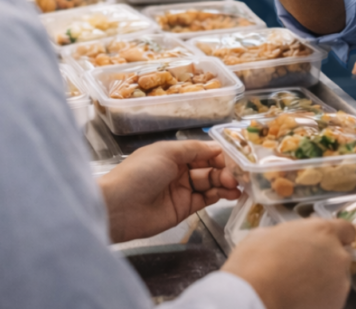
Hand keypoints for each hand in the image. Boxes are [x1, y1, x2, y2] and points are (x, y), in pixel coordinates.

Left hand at [98, 140, 240, 242]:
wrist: (119, 207)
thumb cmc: (139, 173)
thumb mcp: (166, 152)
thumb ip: (194, 150)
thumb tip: (216, 147)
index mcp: (173, 153)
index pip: (202, 151)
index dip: (219, 154)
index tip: (236, 157)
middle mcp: (179, 170)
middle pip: (208, 168)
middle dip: (224, 170)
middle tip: (237, 176)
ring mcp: (182, 190)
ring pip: (210, 184)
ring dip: (224, 183)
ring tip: (237, 186)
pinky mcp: (183, 209)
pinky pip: (205, 200)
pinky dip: (218, 196)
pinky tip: (230, 194)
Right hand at [223, 218, 355, 308]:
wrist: (254, 298)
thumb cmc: (255, 263)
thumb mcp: (266, 235)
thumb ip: (287, 234)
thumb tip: (287, 240)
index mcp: (323, 231)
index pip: (347, 230)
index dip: (337, 236)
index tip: (327, 242)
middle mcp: (337, 256)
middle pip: (339, 256)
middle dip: (325, 261)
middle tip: (302, 268)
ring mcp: (339, 284)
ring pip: (336, 281)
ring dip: (322, 283)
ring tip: (297, 289)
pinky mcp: (335, 306)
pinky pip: (329, 300)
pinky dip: (318, 301)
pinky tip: (298, 301)